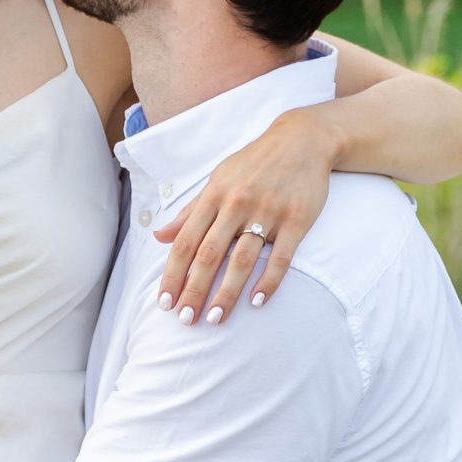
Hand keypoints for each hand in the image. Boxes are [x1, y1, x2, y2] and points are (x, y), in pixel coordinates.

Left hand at [154, 104, 339, 322]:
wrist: (302, 141)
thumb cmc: (254, 164)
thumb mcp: (218, 180)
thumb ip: (190, 211)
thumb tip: (159, 237)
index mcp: (214, 195)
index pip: (186, 241)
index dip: (173, 273)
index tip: (165, 302)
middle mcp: (237, 204)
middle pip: (210, 254)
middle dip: (195, 289)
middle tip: (186, 320)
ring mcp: (267, 211)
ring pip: (242, 258)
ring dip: (227, 291)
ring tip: (216, 317)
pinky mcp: (296, 219)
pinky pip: (281, 256)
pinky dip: (269, 280)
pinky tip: (257, 301)